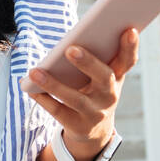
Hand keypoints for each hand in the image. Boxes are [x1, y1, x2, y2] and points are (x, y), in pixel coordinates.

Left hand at [20, 28, 139, 156]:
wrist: (93, 130)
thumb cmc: (93, 91)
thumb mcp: (98, 77)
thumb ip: (93, 59)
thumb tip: (70, 42)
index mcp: (117, 77)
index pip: (128, 61)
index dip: (130, 47)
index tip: (129, 30)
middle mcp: (110, 95)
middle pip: (104, 78)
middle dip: (88, 63)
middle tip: (71, 49)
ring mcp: (95, 113)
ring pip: (75, 98)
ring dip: (54, 84)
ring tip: (35, 72)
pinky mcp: (78, 126)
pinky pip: (58, 111)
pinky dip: (42, 99)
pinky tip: (29, 89)